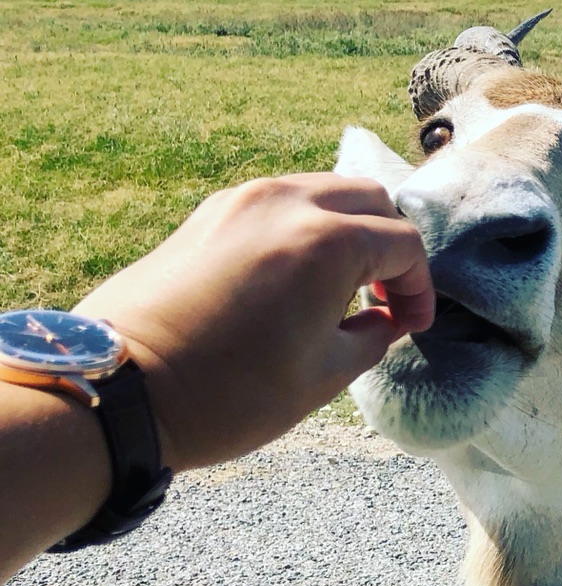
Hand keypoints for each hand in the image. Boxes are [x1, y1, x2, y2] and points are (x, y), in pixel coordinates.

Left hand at [73, 173, 433, 470]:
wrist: (118, 391)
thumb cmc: (227, 393)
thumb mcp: (323, 376)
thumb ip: (371, 337)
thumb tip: (383, 321)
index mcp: (327, 242)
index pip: (403, 244)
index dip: (418, 288)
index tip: (411, 325)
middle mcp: (286, 204)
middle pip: (369, 199)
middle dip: (390, 246)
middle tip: (385, 299)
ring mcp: (240, 202)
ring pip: (322, 192)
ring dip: (347, 231)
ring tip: (342, 288)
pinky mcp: (207, 215)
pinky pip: (277, 203)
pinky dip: (304, 228)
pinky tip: (296, 278)